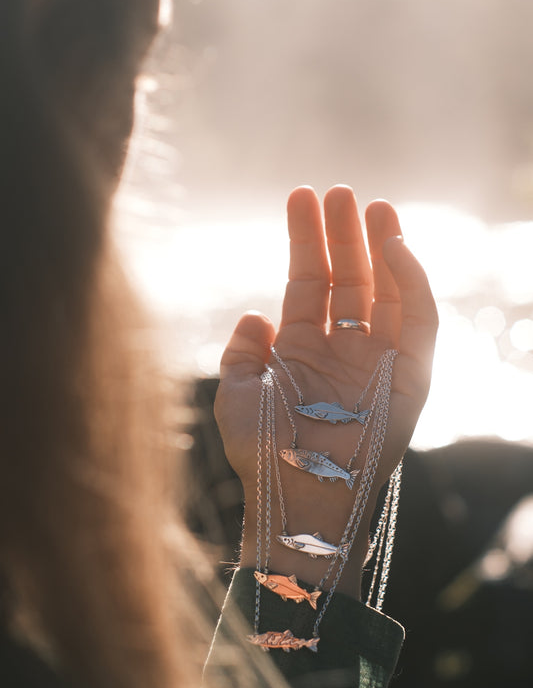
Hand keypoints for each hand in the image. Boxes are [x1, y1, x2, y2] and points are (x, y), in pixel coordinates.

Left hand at [215, 185, 437, 598]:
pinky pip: (419, 319)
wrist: (296, 495)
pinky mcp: (412, 375)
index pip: (310, 282)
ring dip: (381, 245)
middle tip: (340, 192)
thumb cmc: (261, 453)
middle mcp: (343, 351)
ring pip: (387, 290)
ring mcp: (378, 361)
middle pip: (350, 279)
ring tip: (371, 204)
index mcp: (303, 352)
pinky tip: (391, 245)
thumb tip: (254, 316)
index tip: (301, 196)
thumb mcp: (236, 393)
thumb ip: (241, 352)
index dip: (305, 239)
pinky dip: (411, 281)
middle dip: (344, 234)